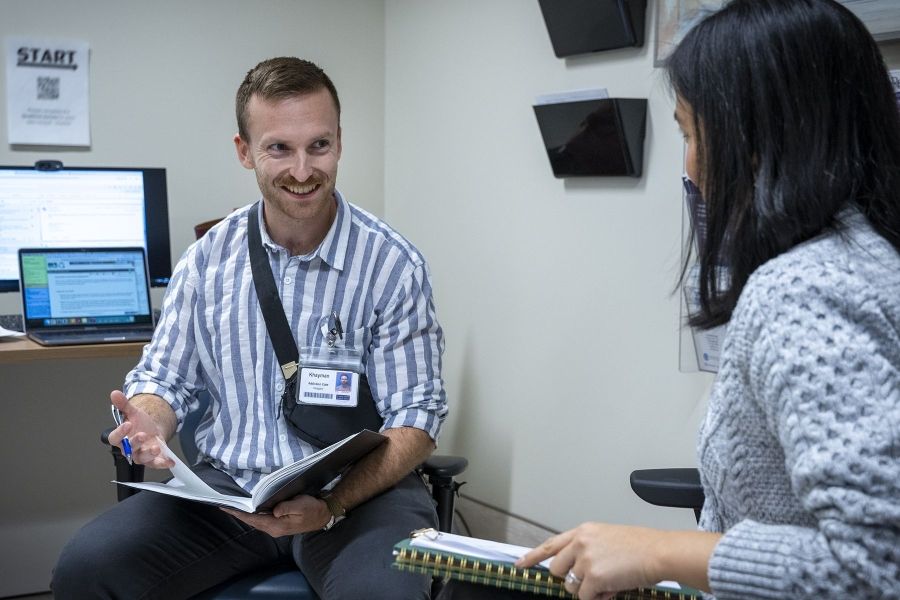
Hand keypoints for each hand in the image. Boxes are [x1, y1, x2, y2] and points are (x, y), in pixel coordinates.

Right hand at [108, 390, 174, 468]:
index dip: (119, 432)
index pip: (115, 438)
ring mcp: (141, 455)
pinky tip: (170, 461)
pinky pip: (156, 464)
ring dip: (149, 454)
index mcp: (121, 438)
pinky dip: (162, 463)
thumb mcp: (133, 412)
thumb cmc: (140, 424)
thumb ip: (124, 405)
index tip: (127, 424)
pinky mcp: (152, 460)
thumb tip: (115, 393)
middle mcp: (130, 449)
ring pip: (142, 458)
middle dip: (136, 442)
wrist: (153, 430)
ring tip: (156, 448)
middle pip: (129, 449)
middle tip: (142, 435)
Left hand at [221, 495, 330, 536]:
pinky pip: (261, 519)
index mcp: (276, 525)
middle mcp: (273, 529)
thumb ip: (285, 508)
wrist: (322, 515)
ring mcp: (275, 527)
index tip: (226, 507)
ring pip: (255, 520)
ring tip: (233, 505)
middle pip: (251, 521)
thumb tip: (273, 510)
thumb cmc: (312, 509)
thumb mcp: (300, 506)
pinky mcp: (278, 523)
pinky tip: (249, 508)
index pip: (252, 519)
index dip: (239, 512)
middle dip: (238, 513)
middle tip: (225, 504)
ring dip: (245, 513)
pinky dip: (253, 513)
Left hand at [516, 522, 665, 599]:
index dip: (533, 556)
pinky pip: (585, 597)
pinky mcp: (593, 577)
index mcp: (583, 532)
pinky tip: (612, 589)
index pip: (551, 544)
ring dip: (587, 590)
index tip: (520, 564)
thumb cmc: (639, 547)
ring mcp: (585, 560)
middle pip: (557, 569)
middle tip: (591, 581)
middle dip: (570, 579)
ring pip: (571, 586)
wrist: (657, 552)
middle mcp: (580, 543)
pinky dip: (598, 598)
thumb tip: (574, 570)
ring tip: (608, 583)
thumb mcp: (606, 538)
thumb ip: (586, 549)